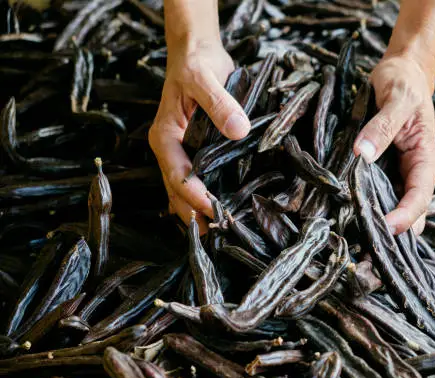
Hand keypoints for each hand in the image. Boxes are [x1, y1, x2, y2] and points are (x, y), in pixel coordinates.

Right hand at [148, 39, 250, 231]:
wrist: (196, 53)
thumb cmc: (196, 63)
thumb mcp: (205, 78)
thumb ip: (220, 103)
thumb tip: (238, 131)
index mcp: (165, 136)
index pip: (178, 177)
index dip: (196, 198)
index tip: (218, 213)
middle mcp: (168, 149)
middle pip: (176, 193)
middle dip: (194, 215)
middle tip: (218, 236)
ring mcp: (179, 152)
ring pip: (182, 192)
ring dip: (196, 212)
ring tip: (219, 232)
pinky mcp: (192, 151)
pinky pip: (194, 181)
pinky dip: (203, 199)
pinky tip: (220, 211)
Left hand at [353, 54, 434, 235]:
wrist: (401, 72)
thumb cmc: (403, 82)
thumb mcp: (395, 98)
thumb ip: (381, 127)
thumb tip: (363, 155)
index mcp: (426, 157)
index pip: (420, 196)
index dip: (406, 216)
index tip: (385, 228)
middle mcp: (416, 171)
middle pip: (410, 212)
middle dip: (394, 233)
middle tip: (370, 253)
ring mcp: (400, 174)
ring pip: (395, 208)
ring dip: (380, 227)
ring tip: (360, 248)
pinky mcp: (385, 171)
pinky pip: (379, 196)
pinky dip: (368, 210)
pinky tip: (351, 224)